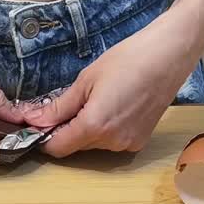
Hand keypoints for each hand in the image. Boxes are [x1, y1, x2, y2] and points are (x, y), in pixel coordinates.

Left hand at [26, 18, 200, 157]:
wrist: (169, 55)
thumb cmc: (129, 60)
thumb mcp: (86, 80)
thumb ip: (59, 107)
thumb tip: (34, 120)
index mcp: (94, 126)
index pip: (57, 148)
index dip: (43, 137)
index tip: (38, 122)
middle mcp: (111, 142)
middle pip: (75, 147)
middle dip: (64, 130)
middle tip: (64, 105)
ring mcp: (128, 143)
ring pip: (94, 144)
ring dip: (85, 129)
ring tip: (94, 100)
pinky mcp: (140, 140)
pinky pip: (112, 141)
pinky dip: (104, 129)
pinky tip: (112, 105)